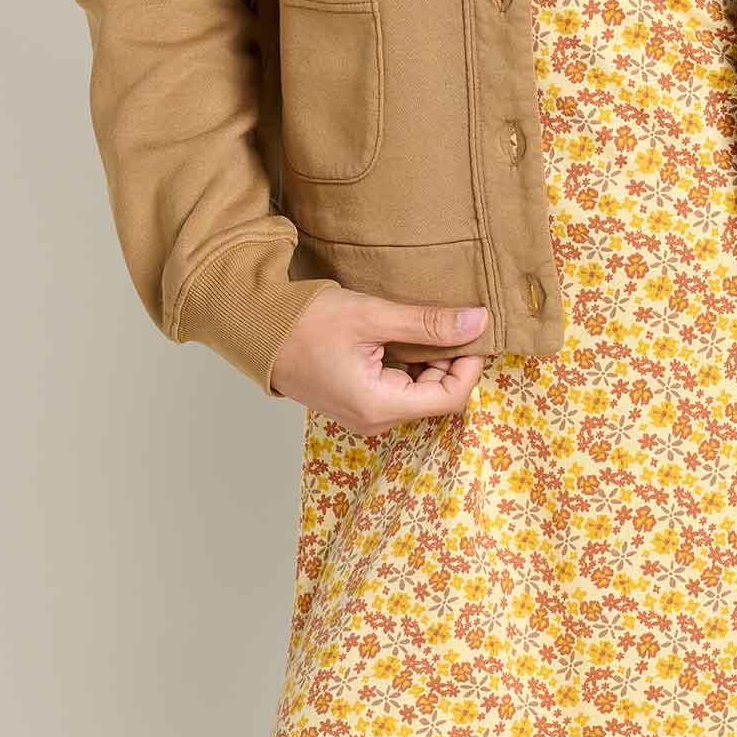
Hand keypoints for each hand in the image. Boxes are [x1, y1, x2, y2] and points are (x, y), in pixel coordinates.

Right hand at [267, 284, 488, 430]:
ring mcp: (366, 413)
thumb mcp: (374, 316)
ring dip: (431, 358)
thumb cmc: (308, 323)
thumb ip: (428, 323)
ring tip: (423, 321)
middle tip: (450, 317)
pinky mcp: (359, 402)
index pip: (451, 397)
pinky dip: (412, 362)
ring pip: (421, 390)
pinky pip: (401, 387)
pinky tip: (404, 333)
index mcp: (379, 406)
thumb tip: (478, 322)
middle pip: (438, 395)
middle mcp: (375, 420)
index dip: (470, 364)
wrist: (258, 330)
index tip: (473, 328)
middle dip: (451, 358)